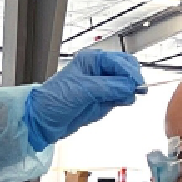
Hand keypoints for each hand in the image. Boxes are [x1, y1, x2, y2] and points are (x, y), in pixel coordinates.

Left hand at [23, 49, 145, 149]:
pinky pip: (120, 97)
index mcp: (92, 60)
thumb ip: (108, 87)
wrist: (43, 121)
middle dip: (131, 80)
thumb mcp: (83, 91)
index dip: (130, 72)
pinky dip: (122, 100)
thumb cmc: (54, 100)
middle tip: (134, 92)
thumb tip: (130, 86)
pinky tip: (116, 104)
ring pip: (126, 84)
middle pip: (126, 70)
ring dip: (127, 92)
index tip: (137, 84)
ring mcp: (102, 86)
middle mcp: (99, 70)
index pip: (119, 61)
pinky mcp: (103, 100)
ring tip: (121, 100)